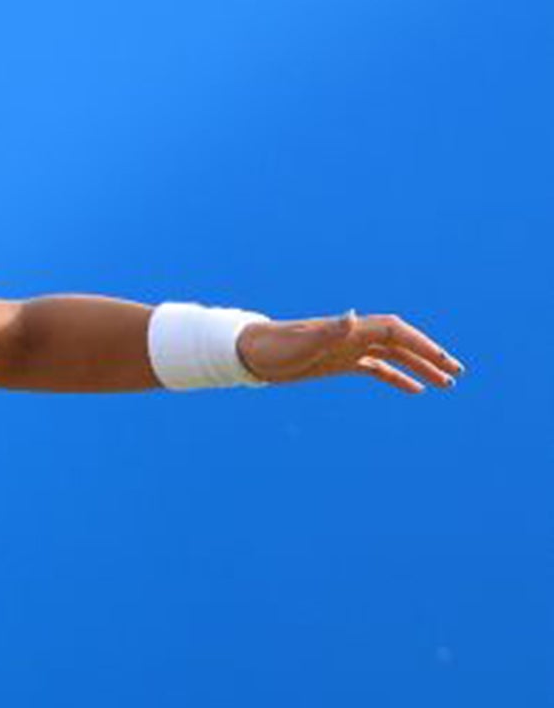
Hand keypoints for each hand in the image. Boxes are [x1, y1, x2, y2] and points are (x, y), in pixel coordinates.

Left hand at [238, 312, 461, 393]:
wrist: (250, 353)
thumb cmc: (273, 347)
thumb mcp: (301, 343)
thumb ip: (328, 330)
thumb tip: (351, 316)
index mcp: (350, 330)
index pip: (396, 331)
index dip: (421, 344)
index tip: (442, 360)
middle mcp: (354, 336)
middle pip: (402, 344)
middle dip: (430, 356)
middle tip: (457, 374)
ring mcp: (349, 350)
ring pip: (394, 357)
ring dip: (421, 368)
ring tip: (446, 385)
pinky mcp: (340, 363)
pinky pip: (377, 369)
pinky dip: (398, 378)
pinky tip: (415, 391)